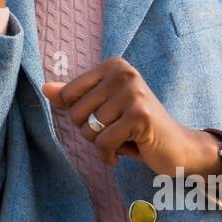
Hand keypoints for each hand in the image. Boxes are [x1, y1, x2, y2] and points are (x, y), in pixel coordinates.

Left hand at [41, 58, 221, 175]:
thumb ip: (75, 97)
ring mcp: (133, 93)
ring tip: (122, 140)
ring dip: (101, 144)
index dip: (81, 116)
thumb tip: (45, 88)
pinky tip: (121, 154)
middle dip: (90, 132)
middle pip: (77, 113)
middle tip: (114, 132)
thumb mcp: (104, 108)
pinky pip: (104, 142)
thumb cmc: (136, 128)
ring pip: (89, 129)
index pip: (69, 95)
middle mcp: (124, 73)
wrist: (176, 147)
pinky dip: (108, 155)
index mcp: (113, 66)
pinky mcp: (140, 116)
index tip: (103, 119)